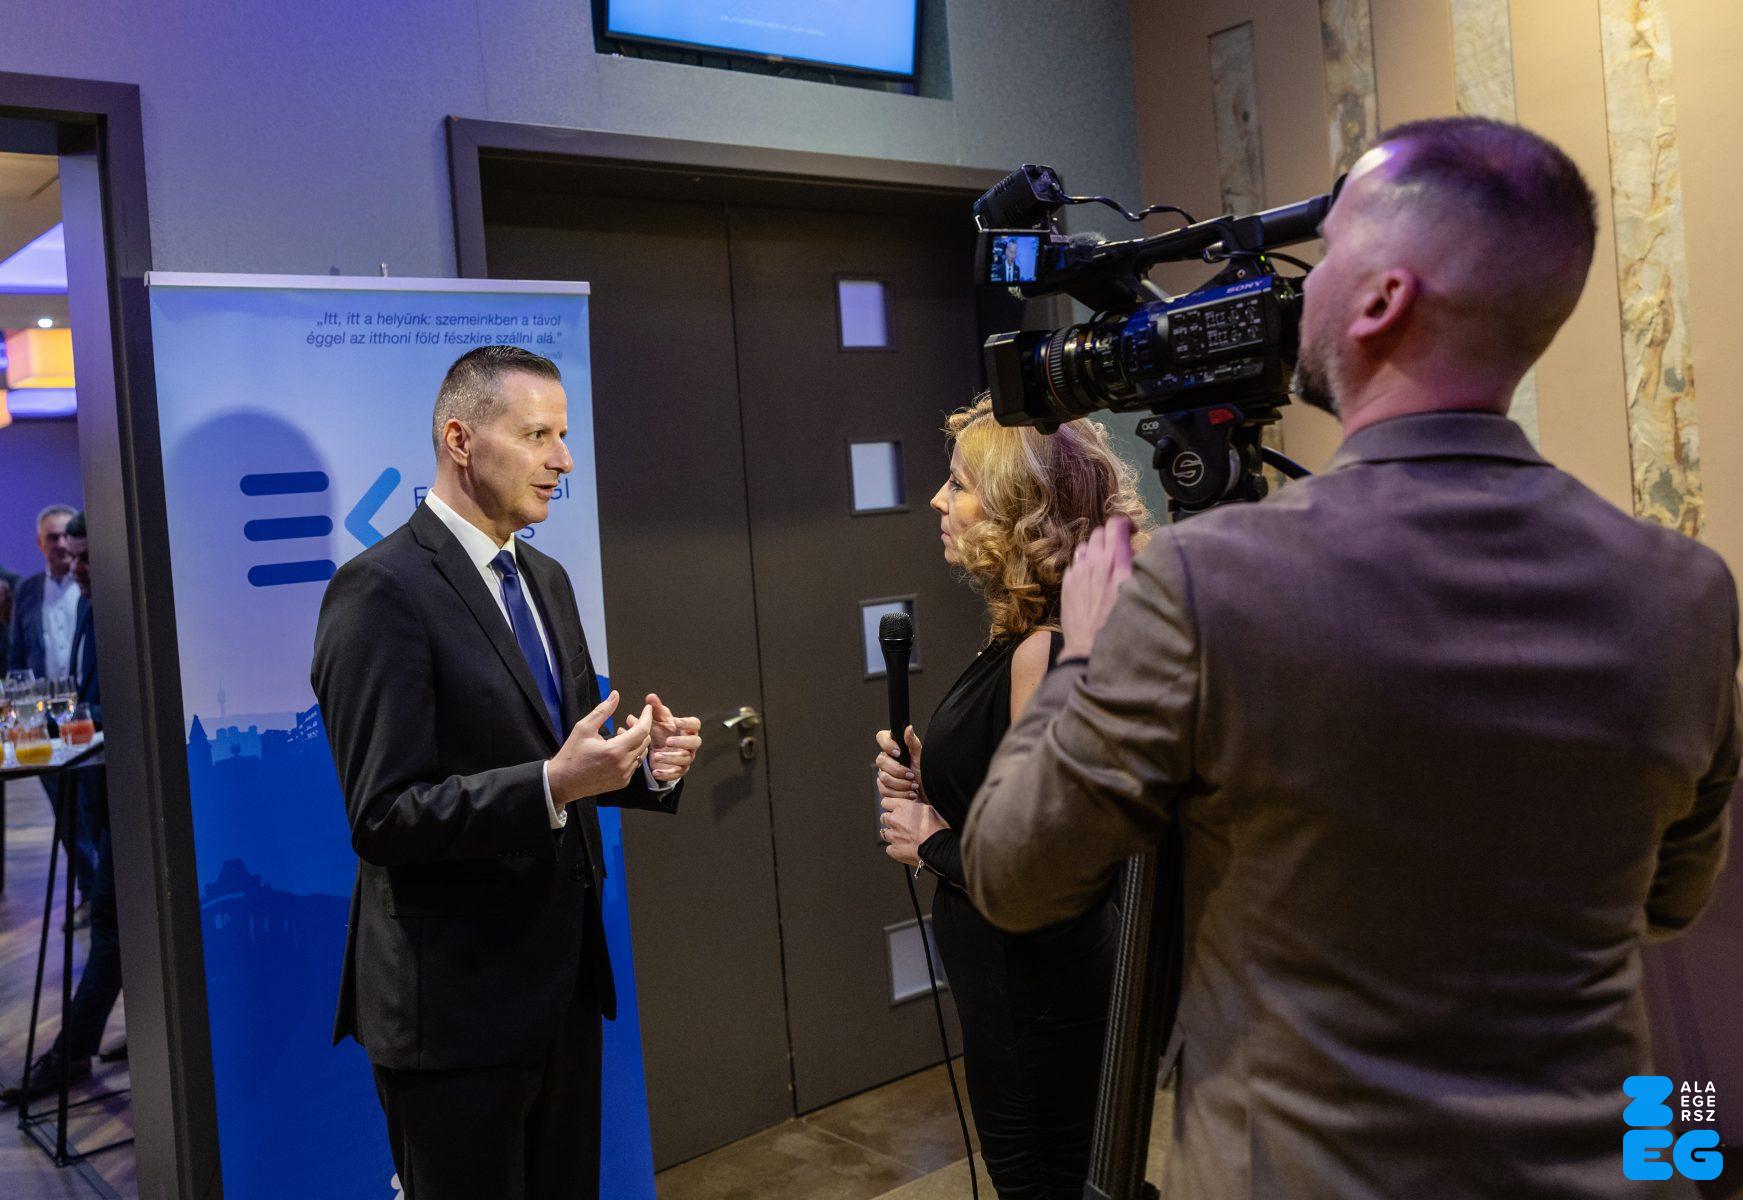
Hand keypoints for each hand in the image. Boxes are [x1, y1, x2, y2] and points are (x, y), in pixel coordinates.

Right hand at [548, 690, 653, 804]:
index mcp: (615, 750)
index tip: (647, 708)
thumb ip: (602, 711)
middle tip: (628, 720)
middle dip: (640, 727)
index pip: (642, 730)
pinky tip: (618, 749)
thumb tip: (615, 695)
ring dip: (636, 741)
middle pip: (644, 741)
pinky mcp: (622, 782)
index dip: (647, 717)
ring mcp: (624, 775)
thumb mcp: (583, 728)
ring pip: (641, 753)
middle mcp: (623, 764)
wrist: (563, 782)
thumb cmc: (571, 754)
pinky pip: (634, 764)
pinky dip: (631, 753)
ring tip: (620, 734)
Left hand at [645, 693, 701, 783]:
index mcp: (687, 729)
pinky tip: (656, 772)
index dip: (688, 723)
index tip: (676, 721)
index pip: (696, 724)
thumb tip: (650, 697)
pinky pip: (677, 773)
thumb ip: (655, 709)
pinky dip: (667, 773)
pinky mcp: (680, 770)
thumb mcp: (658, 720)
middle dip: (683, 741)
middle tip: (668, 741)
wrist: (658, 751)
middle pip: (696, 742)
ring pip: (686, 759)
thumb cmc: (661, 732)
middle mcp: (690, 744)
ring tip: (656, 756)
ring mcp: (687, 757)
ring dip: (671, 758)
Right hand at [874, 726, 923, 804]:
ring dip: (901, 784)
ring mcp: (884, 774)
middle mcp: (888, 760)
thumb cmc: (927, 776)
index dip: (887, 745)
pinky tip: (909, 794)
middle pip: (880, 760)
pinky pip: (884, 790)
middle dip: (898, 771)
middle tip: (911, 775)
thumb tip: (908, 728)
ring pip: (882, 777)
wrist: (930, 796)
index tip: (898, 753)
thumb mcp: (922, 759)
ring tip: (913, 786)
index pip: (881, 737)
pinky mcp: (885, 788)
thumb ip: (914, 743)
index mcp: (896, 748)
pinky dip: (899, 794)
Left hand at [879, 794, 948, 867]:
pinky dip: (895, 848)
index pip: (886, 802)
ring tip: (905, 837)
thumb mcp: (928, 808)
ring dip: (893, 834)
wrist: (937, 846)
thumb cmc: (937, 827)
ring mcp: (892, 836)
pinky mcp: (894, 850)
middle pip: (883, 817)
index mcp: (902, 807)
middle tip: (902, 824)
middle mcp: (894, 820)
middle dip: (891, 820)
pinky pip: (889, 848)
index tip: (895, 809)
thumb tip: (913, 804)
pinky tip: (905, 848)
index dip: (890, 806)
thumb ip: (915, 806)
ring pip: (885, 833)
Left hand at [1061, 515, 1134, 660]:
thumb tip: (1136, 556)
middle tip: (1121, 552)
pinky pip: (1074, 566)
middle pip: (1099, 532)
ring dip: (1095, 551)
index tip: (1133, 533)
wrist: (1093, 651)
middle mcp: (1095, 562)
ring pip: (1084, 547)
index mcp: (1117, 561)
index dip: (1126, 524)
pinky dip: (1084, 568)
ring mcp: (1077, 573)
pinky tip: (1092, 583)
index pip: (1116, 524)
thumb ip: (1140, 568)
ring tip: (1105, 566)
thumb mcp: (1144, 594)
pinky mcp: (1067, 586)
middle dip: (1111, 537)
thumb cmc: (1125, 627)